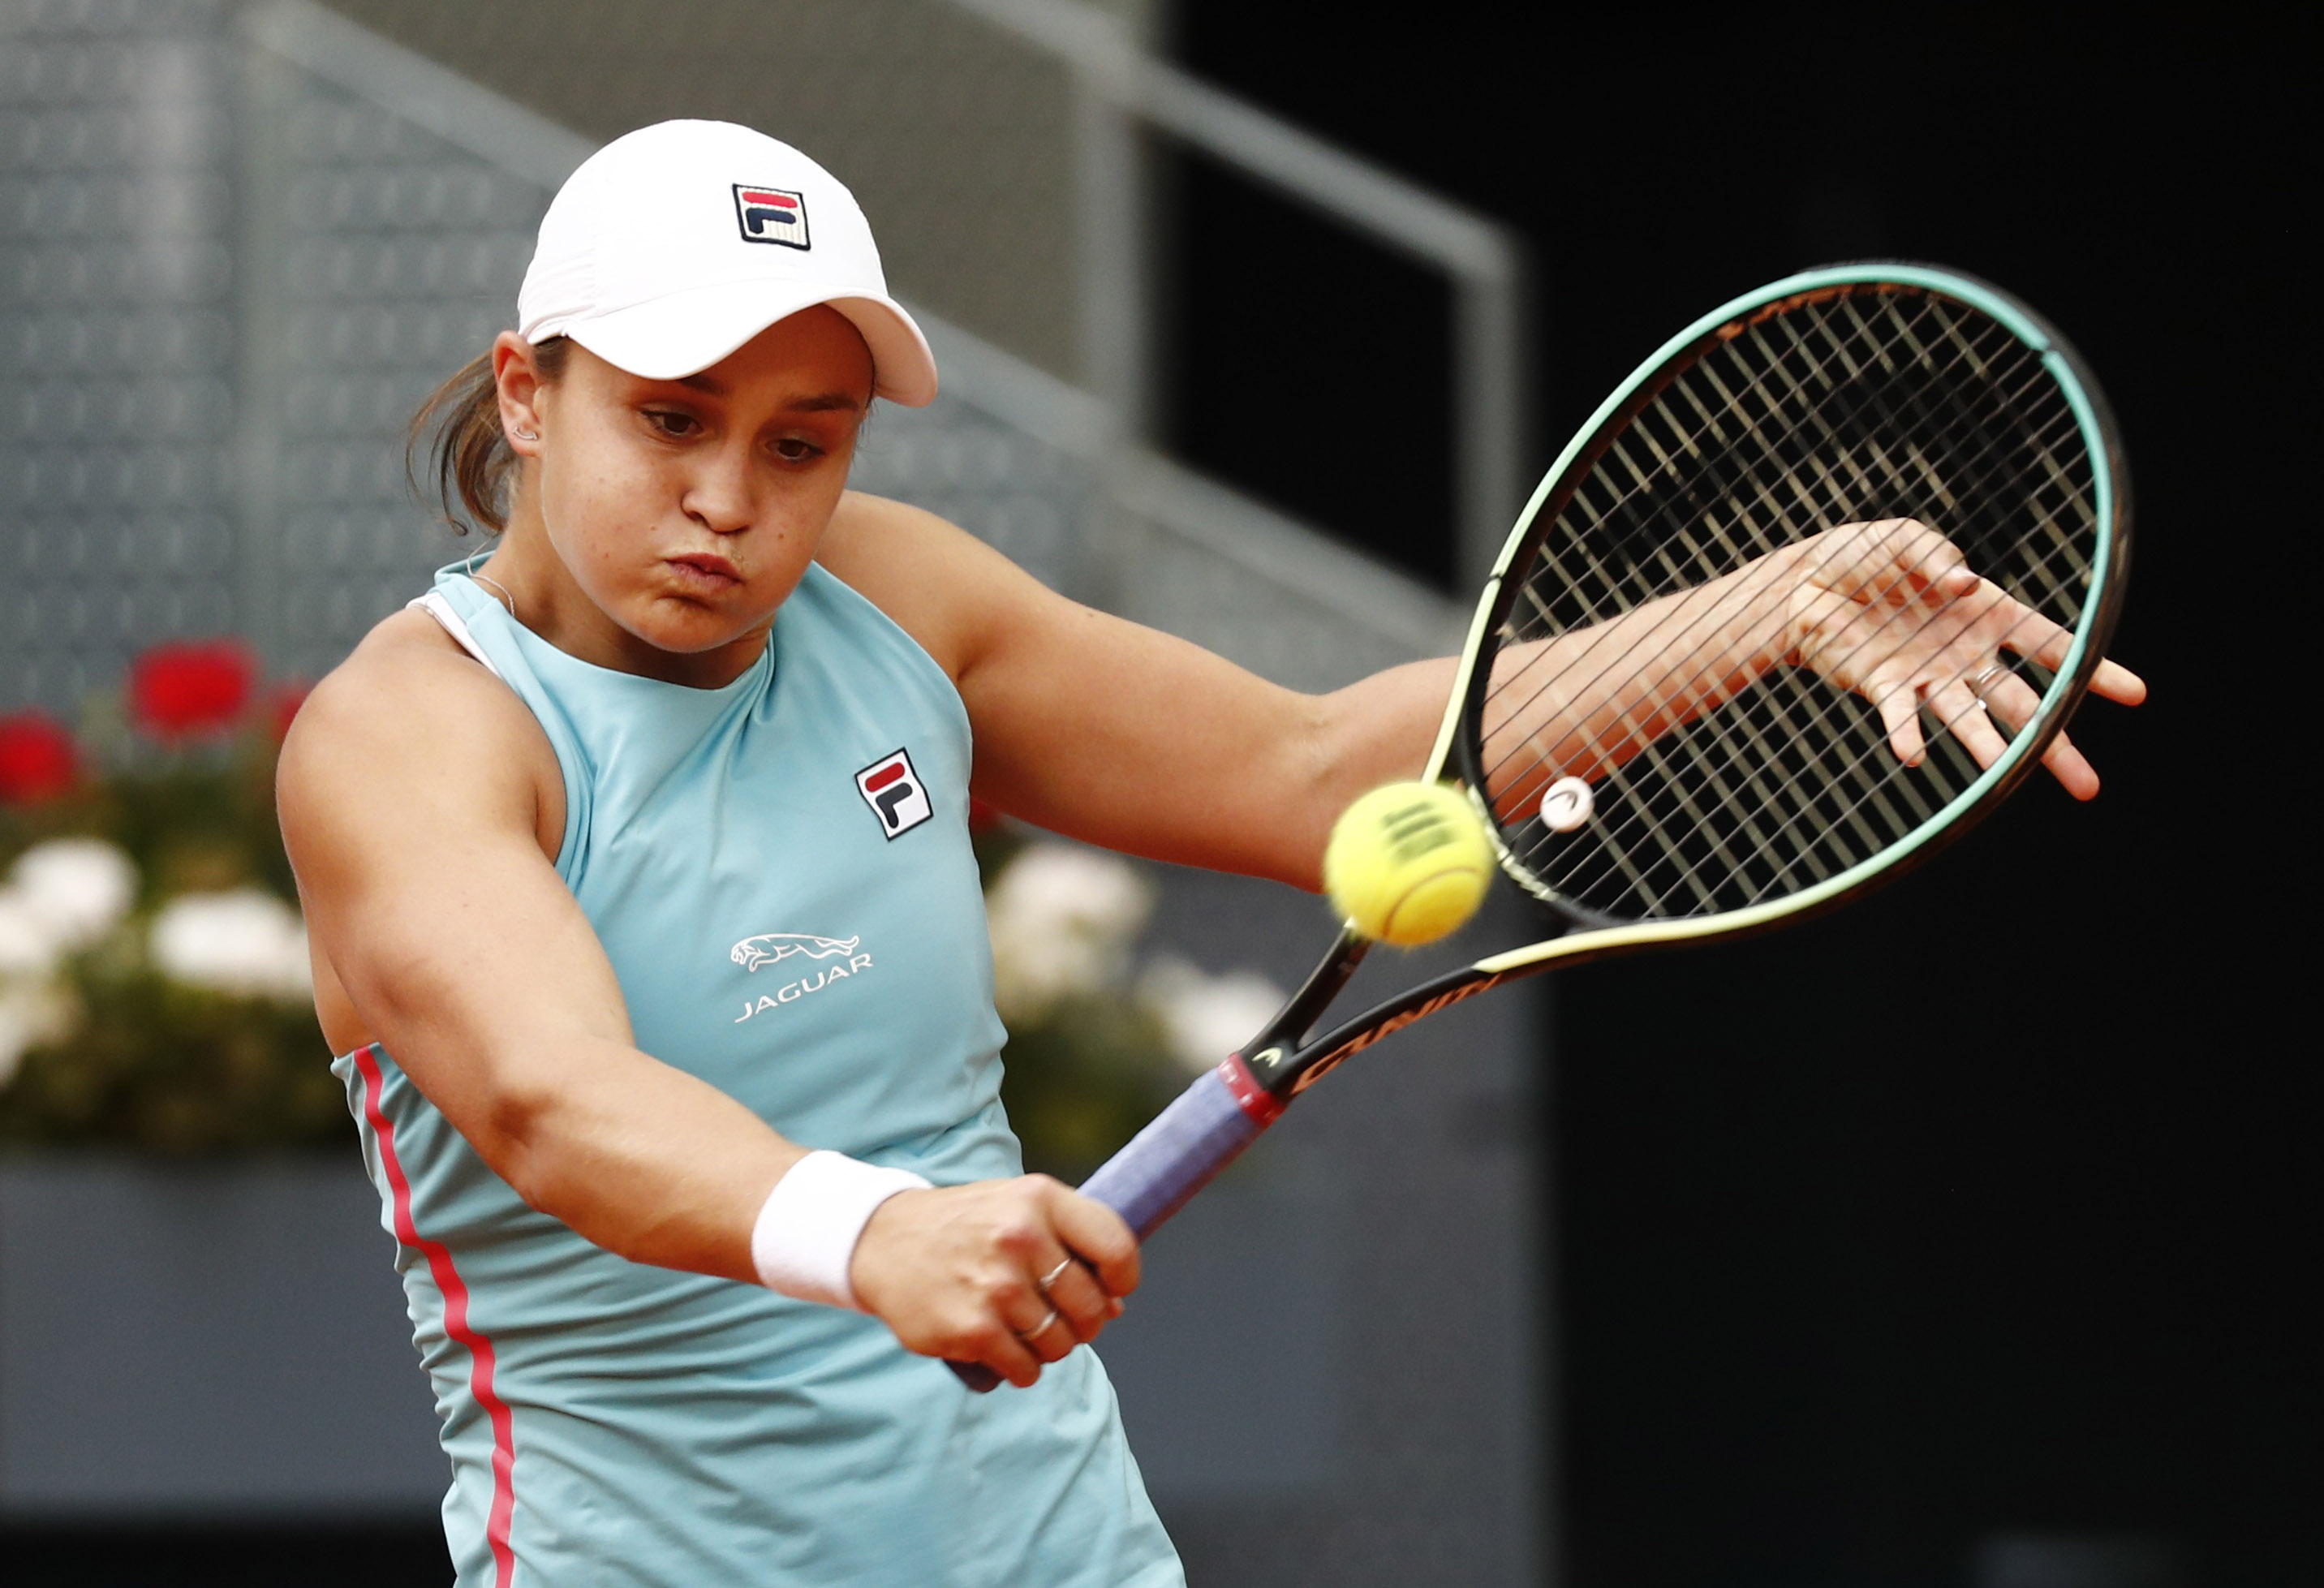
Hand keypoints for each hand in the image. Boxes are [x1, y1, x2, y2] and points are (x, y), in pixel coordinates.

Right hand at [849, 1175, 1138, 1387]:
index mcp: (1040, 1200)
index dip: (1123, 1280)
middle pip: (1091, 1307)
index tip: (1112, 1291)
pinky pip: (1026, 1369)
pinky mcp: (971, 1329)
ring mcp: (996, 1286)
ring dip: (1050, 1346)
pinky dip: (1022, 1368)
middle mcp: (1020, 1237)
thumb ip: (1070, 1243)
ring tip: (1024, 1329)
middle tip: (1060, 1318)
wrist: (883, 1240)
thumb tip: (1115, 1306)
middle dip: (1084, 1323)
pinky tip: (1004, 1349)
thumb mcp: (1018, 1207)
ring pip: (1060, 1343)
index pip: (1117, 1248)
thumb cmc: (964, 1225)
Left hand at [1779, 519, 2145, 798]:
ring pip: (1969, 721)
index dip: (2092, 669)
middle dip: (2053, 740)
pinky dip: (1906, 735)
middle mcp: (1965, 654)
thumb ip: (1936, 555)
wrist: (1803, 583)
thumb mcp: (1905, 539)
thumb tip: (1962, 584)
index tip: (2135, 695)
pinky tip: (1914, 757)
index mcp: (1987, 614)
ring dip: (1988, 750)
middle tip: (2088, 786)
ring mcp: (1928, 676)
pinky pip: (1902, 717)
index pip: (2051, 644)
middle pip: (2022, 702)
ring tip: (2006, 780)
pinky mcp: (1885, 688)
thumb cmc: (1864, 554)